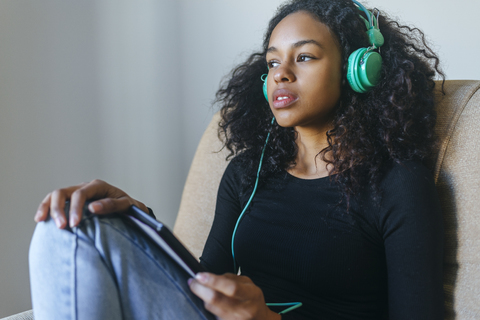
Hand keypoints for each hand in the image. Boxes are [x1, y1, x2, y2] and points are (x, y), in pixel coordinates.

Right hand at [34, 179, 148, 228]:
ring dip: (48, 207)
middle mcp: (85, 187)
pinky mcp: (72, 201)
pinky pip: (55, 201)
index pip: (81, 194)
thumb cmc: (128, 208)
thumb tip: (92, 208)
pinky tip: (41, 219)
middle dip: (59, 209)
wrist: (130, 209)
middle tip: (61, 226)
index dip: (75, 208)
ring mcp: (77, 192)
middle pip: (63, 192)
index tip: (75, 224)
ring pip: (55, 195)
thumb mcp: (126, 205)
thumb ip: (111, 205)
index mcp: (98, 186)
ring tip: (42, 221)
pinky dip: (46, 208)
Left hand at [189, 272, 280, 319]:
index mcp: (251, 295)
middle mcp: (243, 310)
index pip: (230, 288)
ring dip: (202, 298)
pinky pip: (212, 315)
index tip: (200, 275)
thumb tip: (209, 277)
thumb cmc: (252, 298)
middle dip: (200, 289)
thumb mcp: (247, 283)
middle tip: (192, 281)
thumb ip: (230, 279)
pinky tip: (207, 301)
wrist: (260, 319)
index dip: (213, 281)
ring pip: (211, 309)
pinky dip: (208, 306)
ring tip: (201, 289)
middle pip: (216, 300)